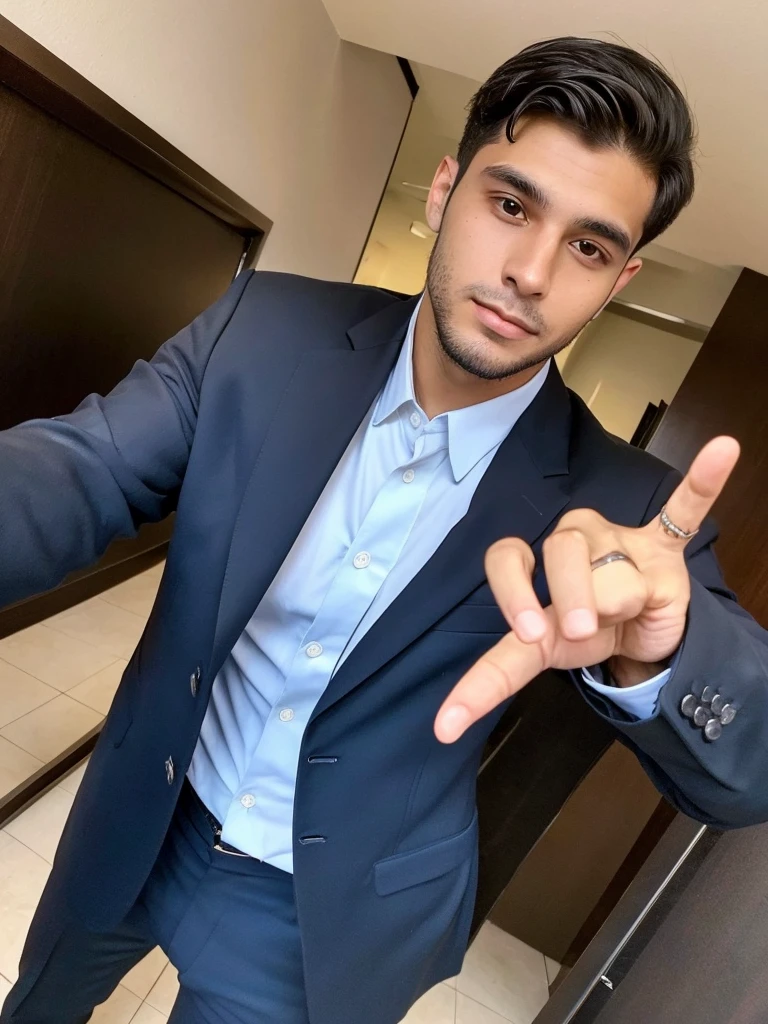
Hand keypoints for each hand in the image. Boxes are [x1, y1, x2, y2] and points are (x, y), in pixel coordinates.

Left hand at [434, 436, 740, 743]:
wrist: (641, 631)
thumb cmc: (587, 628)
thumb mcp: (542, 652)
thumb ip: (495, 677)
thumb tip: (443, 727)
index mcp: (537, 556)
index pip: (506, 555)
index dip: (513, 591)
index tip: (527, 633)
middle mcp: (575, 537)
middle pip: (561, 548)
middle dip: (571, 597)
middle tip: (581, 630)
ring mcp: (623, 539)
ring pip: (613, 568)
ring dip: (617, 603)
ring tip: (626, 615)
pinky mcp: (666, 548)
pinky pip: (683, 510)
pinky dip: (702, 485)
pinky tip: (721, 453)